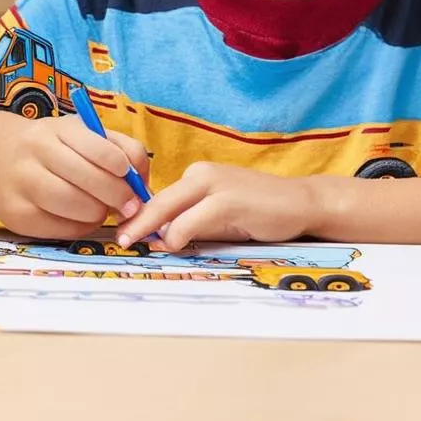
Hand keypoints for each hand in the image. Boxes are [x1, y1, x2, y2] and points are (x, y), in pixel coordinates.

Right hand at [0, 113, 150, 238]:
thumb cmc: (52, 147)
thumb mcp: (81, 134)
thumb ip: (119, 149)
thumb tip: (144, 182)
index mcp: (57, 129)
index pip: (99, 148)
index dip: (123, 168)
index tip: (132, 178)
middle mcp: (35, 153)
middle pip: (88, 180)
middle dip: (117, 196)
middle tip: (129, 205)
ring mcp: (22, 185)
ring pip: (76, 207)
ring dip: (99, 213)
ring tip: (101, 209)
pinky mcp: (17, 217)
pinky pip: (62, 229)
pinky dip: (80, 227)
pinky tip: (80, 218)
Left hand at [116, 162, 318, 251]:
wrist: (300, 203)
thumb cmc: (259, 212)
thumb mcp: (219, 216)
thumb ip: (192, 222)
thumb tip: (160, 237)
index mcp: (196, 176)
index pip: (160, 197)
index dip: (141, 217)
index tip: (125, 232)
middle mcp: (201, 173)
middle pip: (158, 199)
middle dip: (136, 222)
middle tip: (120, 240)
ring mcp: (214, 184)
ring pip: (169, 208)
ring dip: (152, 230)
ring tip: (143, 246)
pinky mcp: (227, 199)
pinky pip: (191, 220)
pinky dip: (177, 235)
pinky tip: (174, 245)